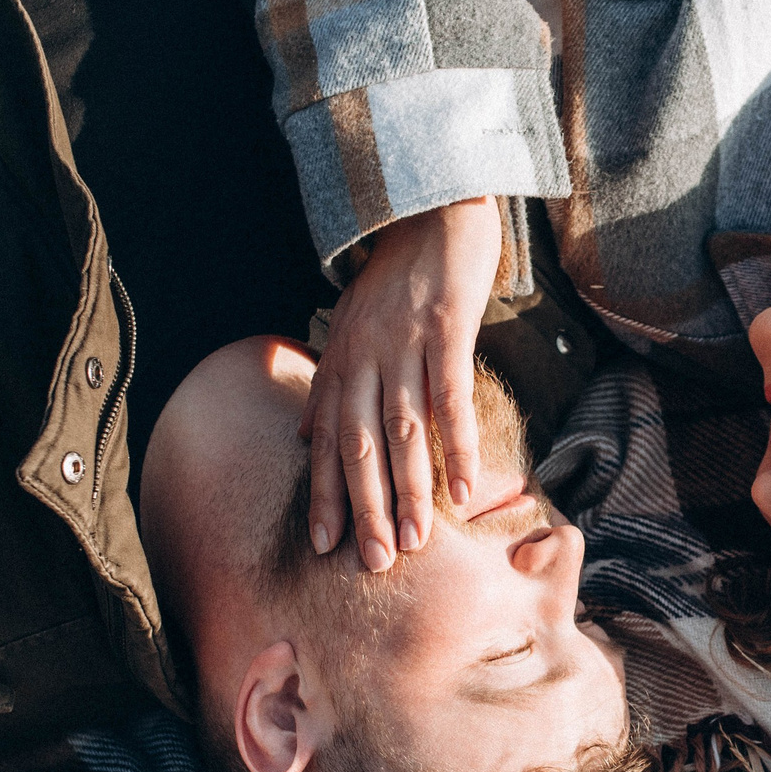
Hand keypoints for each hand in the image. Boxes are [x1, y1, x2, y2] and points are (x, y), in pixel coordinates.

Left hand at [301, 197, 505, 571]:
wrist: (429, 208)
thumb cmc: (395, 275)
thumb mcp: (349, 326)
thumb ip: (329, 383)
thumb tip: (305, 437)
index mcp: (340, 362)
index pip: (328, 440)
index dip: (325, 493)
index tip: (325, 545)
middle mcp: (365, 358)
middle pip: (361, 446)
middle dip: (365, 509)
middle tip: (375, 564)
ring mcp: (405, 346)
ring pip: (404, 432)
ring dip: (409, 491)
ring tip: (416, 542)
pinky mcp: (447, 331)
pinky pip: (451, 398)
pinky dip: (458, 446)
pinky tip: (466, 488)